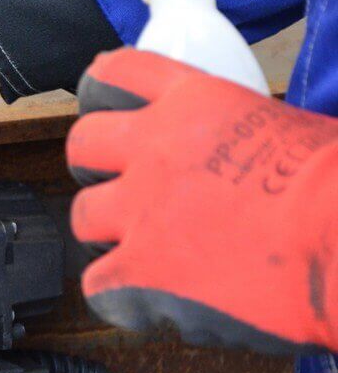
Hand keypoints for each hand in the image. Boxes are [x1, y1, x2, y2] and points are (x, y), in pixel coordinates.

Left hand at [67, 48, 337, 352]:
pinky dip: (121, 295)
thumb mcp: (290, 127)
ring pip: (83, 216)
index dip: (105, 90)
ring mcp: (139, 212)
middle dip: (95, 165)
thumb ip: (243, 135)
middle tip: (124, 187)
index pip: (118, 74)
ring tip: (146, 249)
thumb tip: (244, 158)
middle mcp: (154, 151)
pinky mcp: (137, 272)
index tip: (110, 109)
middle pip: (83, 144)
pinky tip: (156, 298)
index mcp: (195, 103)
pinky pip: (97, 284)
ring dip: (108, 233)